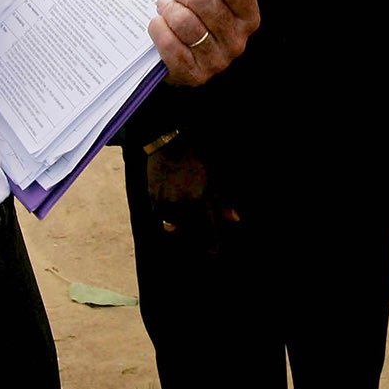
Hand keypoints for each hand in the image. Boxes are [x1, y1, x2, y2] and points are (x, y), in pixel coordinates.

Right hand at [146, 135, 238, 251]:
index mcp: (202, 198)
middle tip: (203, 244)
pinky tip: (172, 221)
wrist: (170, 138)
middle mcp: (183, 203)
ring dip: (183, 230)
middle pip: (192, 232)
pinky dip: (167, 221)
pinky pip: (160, 218)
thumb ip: (224, 200)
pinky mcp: (153, 198)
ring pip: (175, 227)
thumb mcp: (216, 173)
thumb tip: (235, 218)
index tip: (214, 250)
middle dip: (198, 238)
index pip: (208, 230)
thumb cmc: (198, 153)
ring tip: (188, 230)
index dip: (212, 243)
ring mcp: (166, 201)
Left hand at [150, 0, 264, 85]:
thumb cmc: (201, 18)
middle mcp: (238, 40)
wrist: (184, 61)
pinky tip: (158, 24)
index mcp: (249, 17)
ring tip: (165, 8)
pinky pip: (171, 45)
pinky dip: (159, 30)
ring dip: (168, 10)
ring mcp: (217, 60)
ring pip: (184, 22)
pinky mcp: (194, 75)